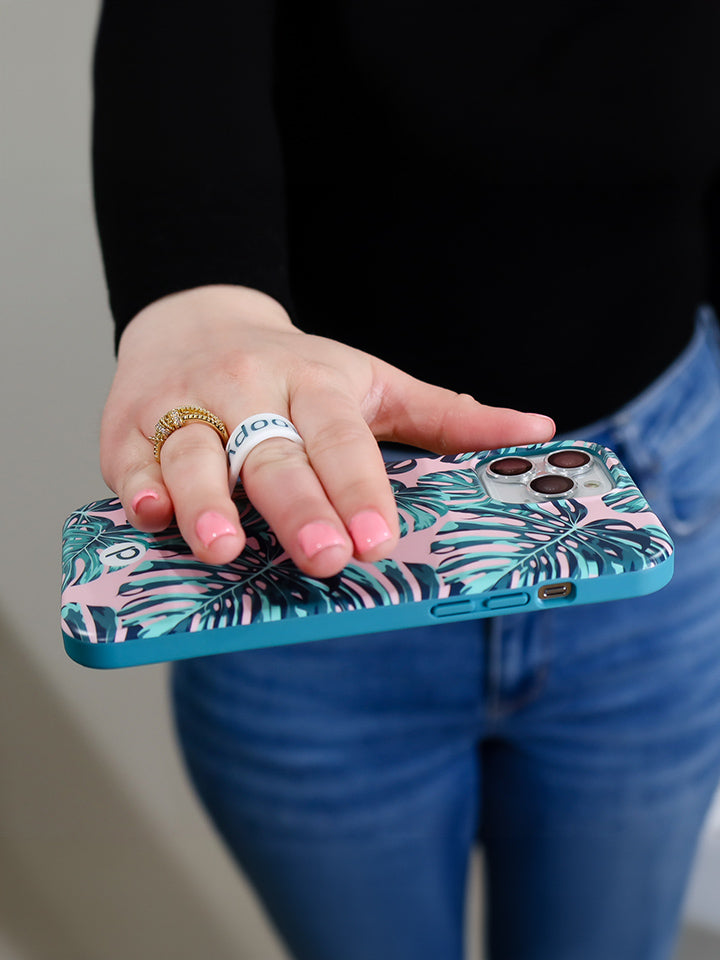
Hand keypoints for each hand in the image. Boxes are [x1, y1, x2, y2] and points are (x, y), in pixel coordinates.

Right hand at [100, 285, 554, 576]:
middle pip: (275, 455)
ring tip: (224, 548)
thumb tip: (539, 431)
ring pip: (197, 455)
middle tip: (325, 557)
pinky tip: (152, 515)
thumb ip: (448, 415)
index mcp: (315, 382)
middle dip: (300, 508)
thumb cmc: (295, 369)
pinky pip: (134, 460)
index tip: (378, 540)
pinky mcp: (130, 426)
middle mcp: (250, 391)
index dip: (360, 490)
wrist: (194, 319)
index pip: (342, 440)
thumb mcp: (374, 382)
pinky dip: (140, 487)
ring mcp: (186, 406)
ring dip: (209, 502)